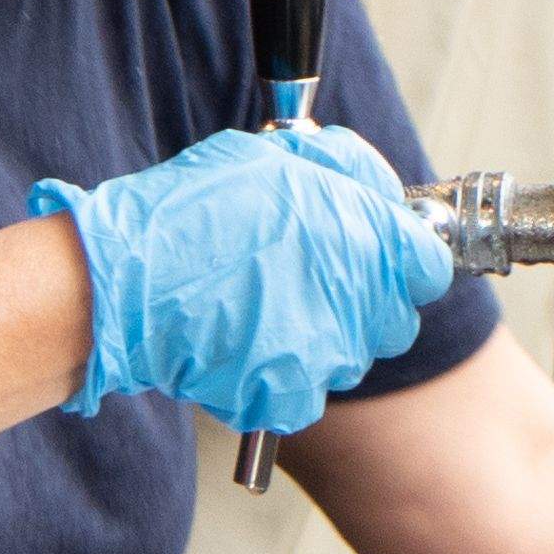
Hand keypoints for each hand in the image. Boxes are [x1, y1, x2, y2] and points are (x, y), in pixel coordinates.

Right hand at [48, 120, 448, 439]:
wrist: (126, 282)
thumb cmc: (191, 211)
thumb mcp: (273, 156)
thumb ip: (342, 167)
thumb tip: (377, 185)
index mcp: (366, 240)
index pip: (427, 262)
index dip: (402, 257)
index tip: (377, 254)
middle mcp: (358, 303)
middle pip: (395, 319)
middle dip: (363, 302)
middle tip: (308, 279)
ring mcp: (325, 357)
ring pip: (346, 356)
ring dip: (318, 337)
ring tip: (260, 306)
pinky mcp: (288, 398)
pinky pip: (300, 393)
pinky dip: (275, 376)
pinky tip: (238, 343)